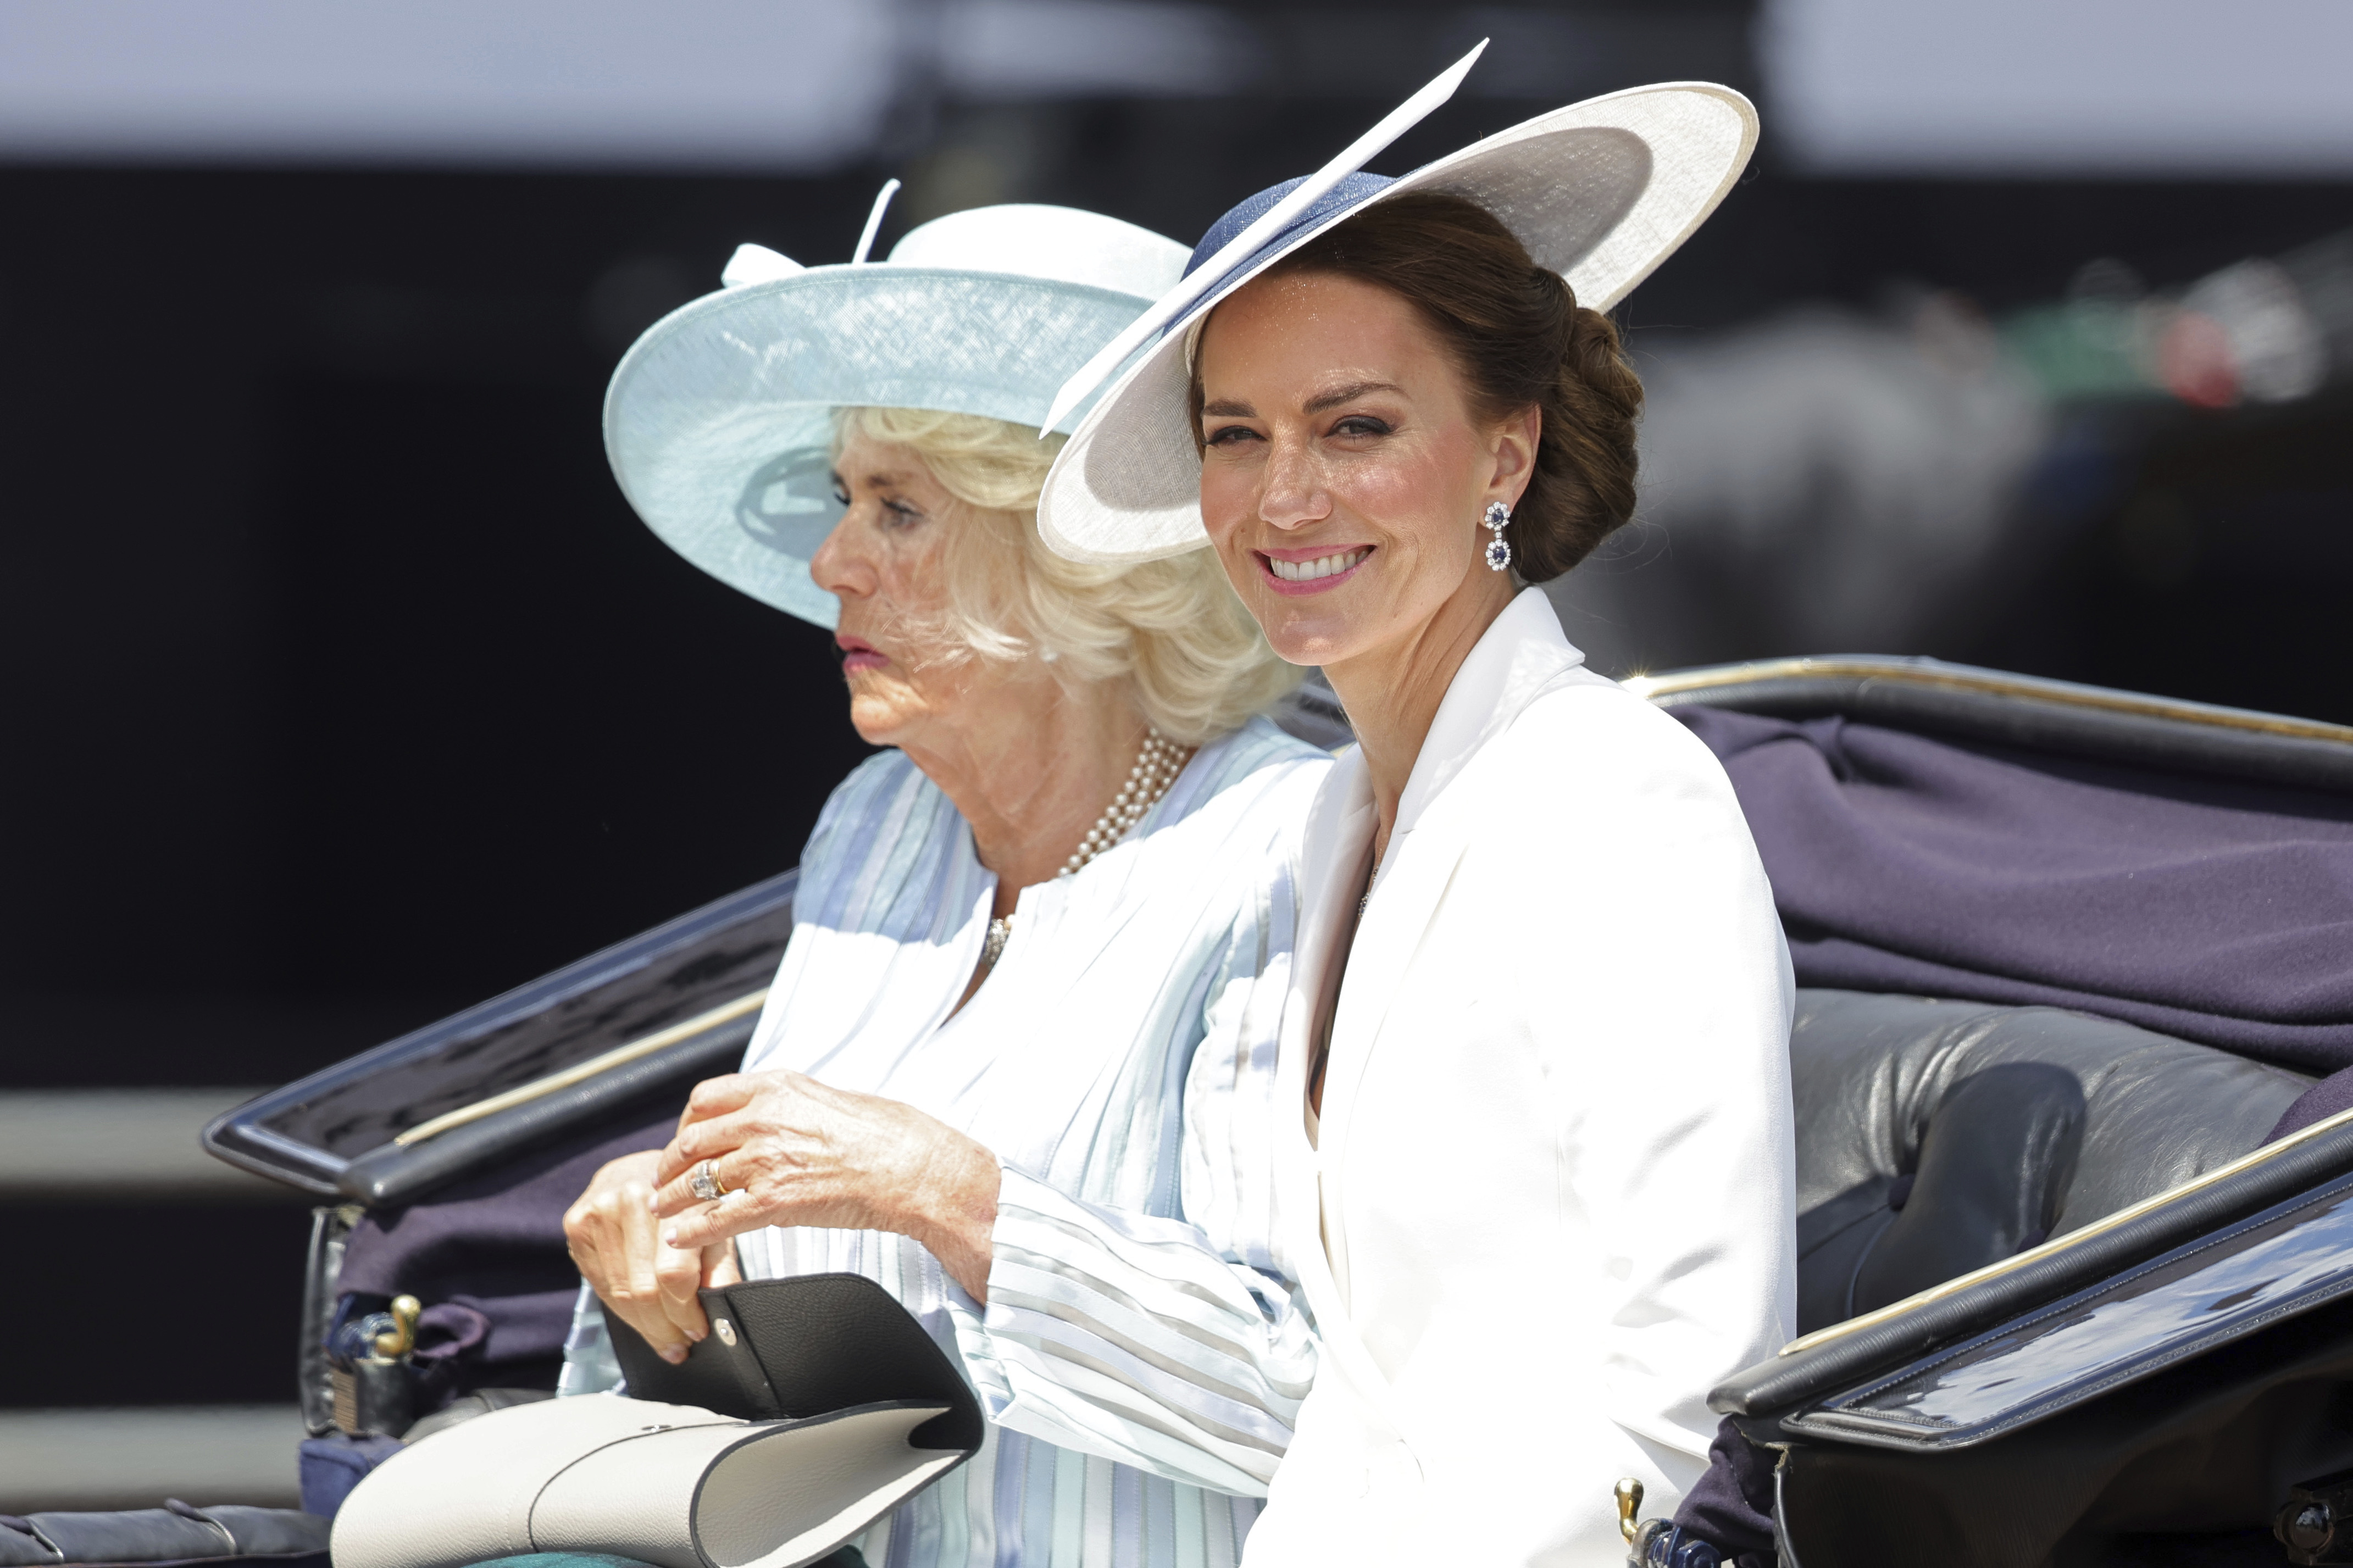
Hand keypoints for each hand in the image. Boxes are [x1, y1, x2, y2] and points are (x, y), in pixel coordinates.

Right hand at [563, 1148, 741, 1363]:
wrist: (644, 1166)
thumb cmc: (687, 1201)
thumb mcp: (716, 1227)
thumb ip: (720, 1267)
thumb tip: (723, 1310)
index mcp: (678, 1199)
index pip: (673, 1274)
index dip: (684, 1312)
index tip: (697, 1333)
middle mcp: (633, 1198)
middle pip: (644, 1288)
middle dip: (664, 1326)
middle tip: (679, 1344)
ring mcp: (599, 1209)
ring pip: (620, 1291)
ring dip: (643, 1324)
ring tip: (663, 1336)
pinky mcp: (575, 1222)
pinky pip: (599, 1283)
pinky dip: (620, 1307)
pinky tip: (638, 1314)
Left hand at [648, 1070, 1001, 1301]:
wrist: (912, 1167)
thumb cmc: (886, 1134)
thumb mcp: (829, 1098)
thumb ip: (791, 1105)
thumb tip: (774, 1116)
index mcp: (776, 1088)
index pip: (706, 1099)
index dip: (686, 1124)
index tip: (683, 1140)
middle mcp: (762, 1119)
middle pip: (692, 1142)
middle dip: (671, 1165)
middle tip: (663, 1180)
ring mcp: (764, 1160)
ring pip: (696, 1180)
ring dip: (672, 1198)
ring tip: (662, 1210)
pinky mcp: (772, 1201)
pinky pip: (715, 1218)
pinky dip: (691, 1231)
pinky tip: (680, 1239)